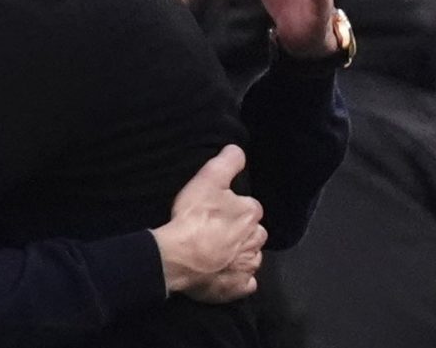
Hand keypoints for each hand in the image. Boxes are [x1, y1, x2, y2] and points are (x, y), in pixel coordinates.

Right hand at [150, 145, 265, 301]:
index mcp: (251, 212)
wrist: (180, 257)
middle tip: (217, 229)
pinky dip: (238, 277)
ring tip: (218, 250)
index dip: (234, 206)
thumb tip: (238, 150)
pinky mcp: (239, 287)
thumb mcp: (208, 178)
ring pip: (251, 256)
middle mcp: (256, 240)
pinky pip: (245, 281)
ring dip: (241, 253)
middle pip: (253, 232)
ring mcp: (248, 265)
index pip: (250, 206)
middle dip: (241, 231)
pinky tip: (224, 271)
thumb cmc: (194, 216)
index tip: (218, 208)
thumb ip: (227, 161)